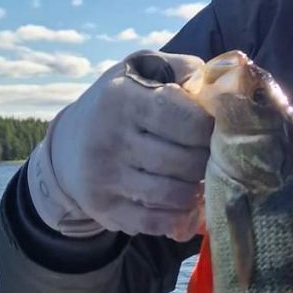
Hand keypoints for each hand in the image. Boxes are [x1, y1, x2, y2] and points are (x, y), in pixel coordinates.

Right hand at [27, 50, 211, 240]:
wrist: (67, 144)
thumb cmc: (120, 101)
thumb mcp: (143, 69)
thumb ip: (185, 69)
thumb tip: (224, 84)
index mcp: (123, 98)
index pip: (190, 122)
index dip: (213, 129)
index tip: (215, 128)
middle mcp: (110, 138)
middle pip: (187, 162)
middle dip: (209, 162)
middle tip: (215, 157)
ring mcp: (105, 177)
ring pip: (175, 195)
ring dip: (197, 190)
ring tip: (202, 177)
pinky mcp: (103, 209)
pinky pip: (155, 223)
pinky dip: (179, 217)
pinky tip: (185, 202)